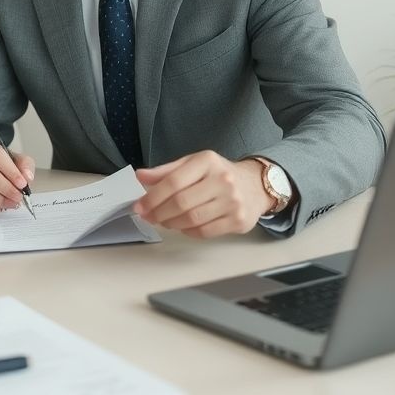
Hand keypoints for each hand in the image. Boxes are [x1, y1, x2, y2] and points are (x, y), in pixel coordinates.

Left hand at [133, 151, 272, 237]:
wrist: (255, 185)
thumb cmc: (218, 174)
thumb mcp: (193, 164)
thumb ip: (166, 171)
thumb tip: (140, 176)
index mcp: (207, 161)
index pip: (173, 181)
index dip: (152, 197)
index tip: (139, 206)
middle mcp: (223, 180)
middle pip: (181, 203)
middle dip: (158, 213)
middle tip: (148, 216)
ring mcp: (233, 202)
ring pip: (191, 219)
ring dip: (171, 223)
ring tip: (164, 220)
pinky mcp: (239, 221)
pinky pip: (204, 232)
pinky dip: (187, 231)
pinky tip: (182, 226)